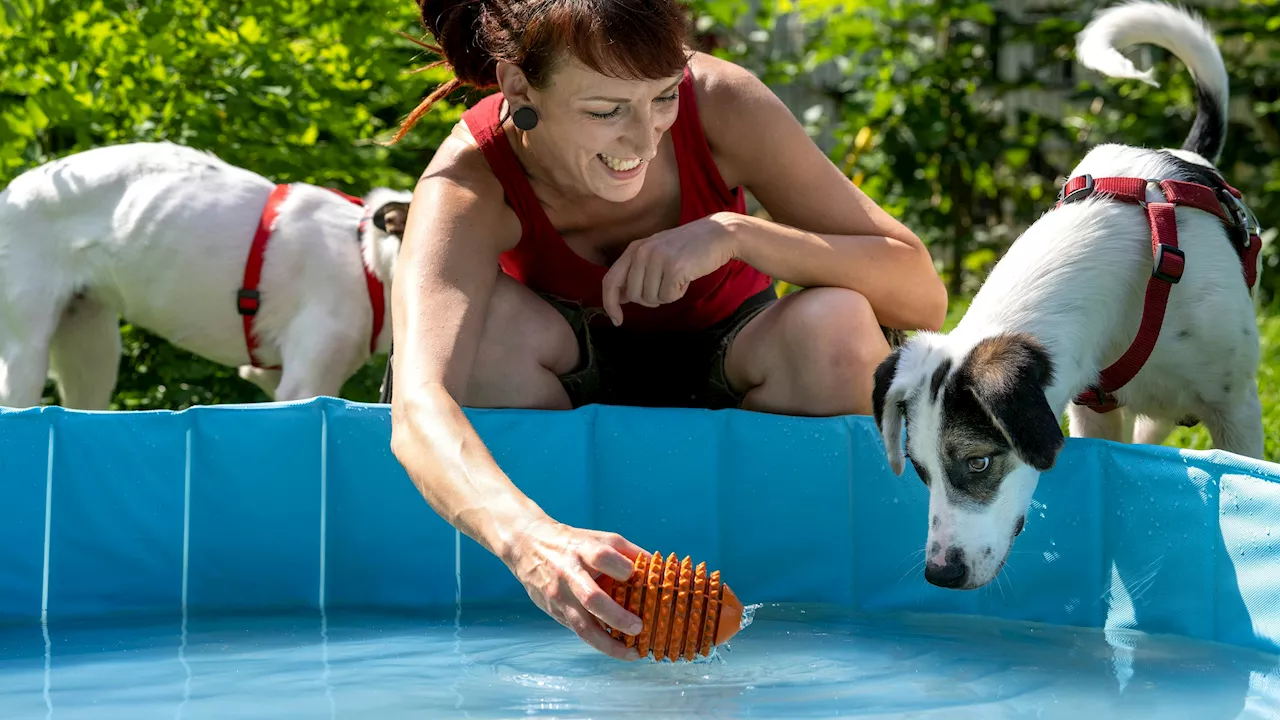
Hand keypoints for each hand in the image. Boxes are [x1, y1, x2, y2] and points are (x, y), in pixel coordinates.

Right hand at [503, 516, 647, 659]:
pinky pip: (578, 631)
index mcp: (583, 550)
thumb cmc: (574, 542)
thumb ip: (629, 551)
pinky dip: (599, 642)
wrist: (528, 546)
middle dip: (618, 617)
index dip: (623, 568)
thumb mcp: (600, 538)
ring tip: (632, 653)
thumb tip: (660, 568)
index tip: (637, 576)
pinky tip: (617, 648)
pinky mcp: (554, 611)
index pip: (603, 558)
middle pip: (592, 598)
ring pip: (583, 626)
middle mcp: (569, 574)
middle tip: (639, 627)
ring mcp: (559, 596)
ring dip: (609, 644)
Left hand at [601, 213, 740, 325]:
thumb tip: (619, 298)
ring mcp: (658, 259)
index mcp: (634, 248)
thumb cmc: (688, 248)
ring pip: (651, 299)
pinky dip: (678, 293)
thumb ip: (636, 272)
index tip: (617, 320)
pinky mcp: (674, 268)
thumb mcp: (656, 253)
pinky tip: (686, 278)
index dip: (610, 304)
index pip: (610, 281)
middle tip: (667, 286)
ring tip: (678, 277)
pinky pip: (668, 297)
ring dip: (666, 295)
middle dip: (650, 299)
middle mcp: (642, 252)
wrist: (718, 234)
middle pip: (634, 296)